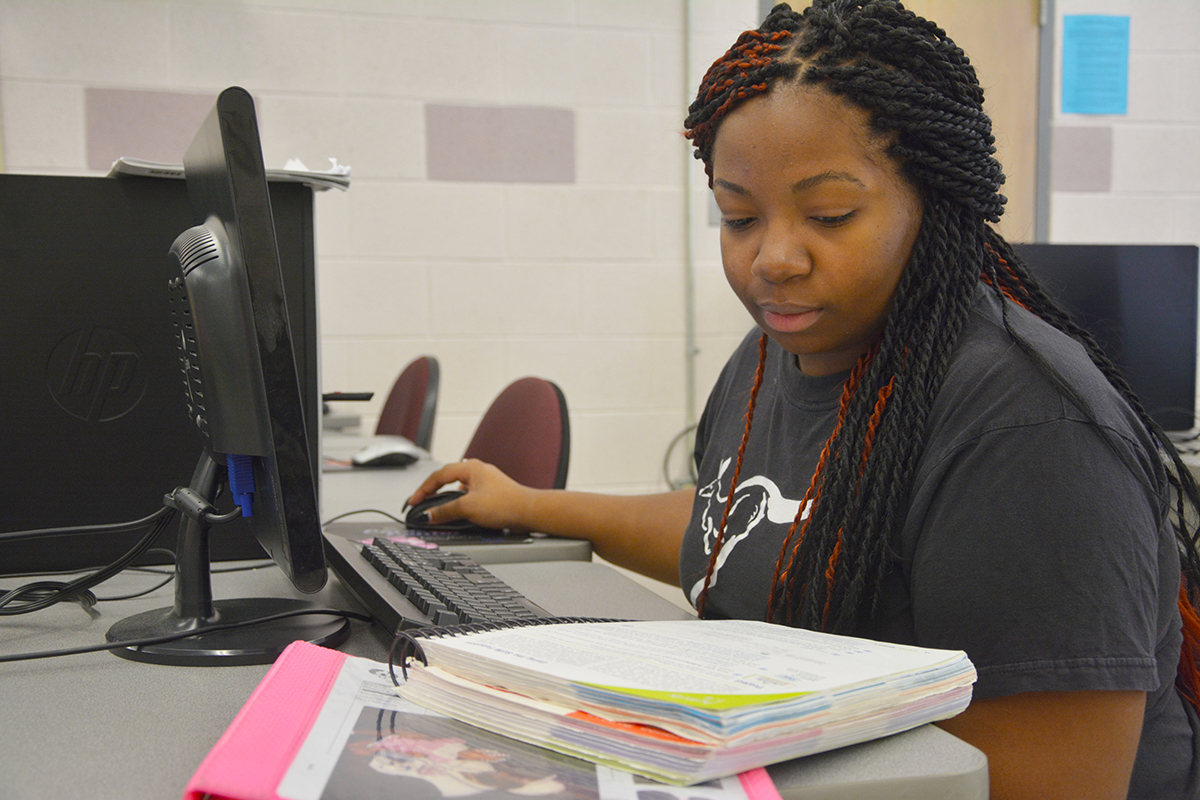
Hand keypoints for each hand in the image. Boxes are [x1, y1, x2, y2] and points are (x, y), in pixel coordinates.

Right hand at [407, 459, 534, 531]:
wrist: (530, 512)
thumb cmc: (506, 503)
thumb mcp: (468, 508)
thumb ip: (445, 511)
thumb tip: (428, 515)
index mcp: (470, 467)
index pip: (438, 475)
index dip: (422, 489)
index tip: (413, 502)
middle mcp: (478, 471)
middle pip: (447, 478)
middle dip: (432, 490)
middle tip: (421, 503)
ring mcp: (485, 482)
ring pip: (458, 487)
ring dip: (445, 497)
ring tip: (436, 507)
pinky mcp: (491, 493)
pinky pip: (468, 495)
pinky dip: (458, 502)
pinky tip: (459, 511)